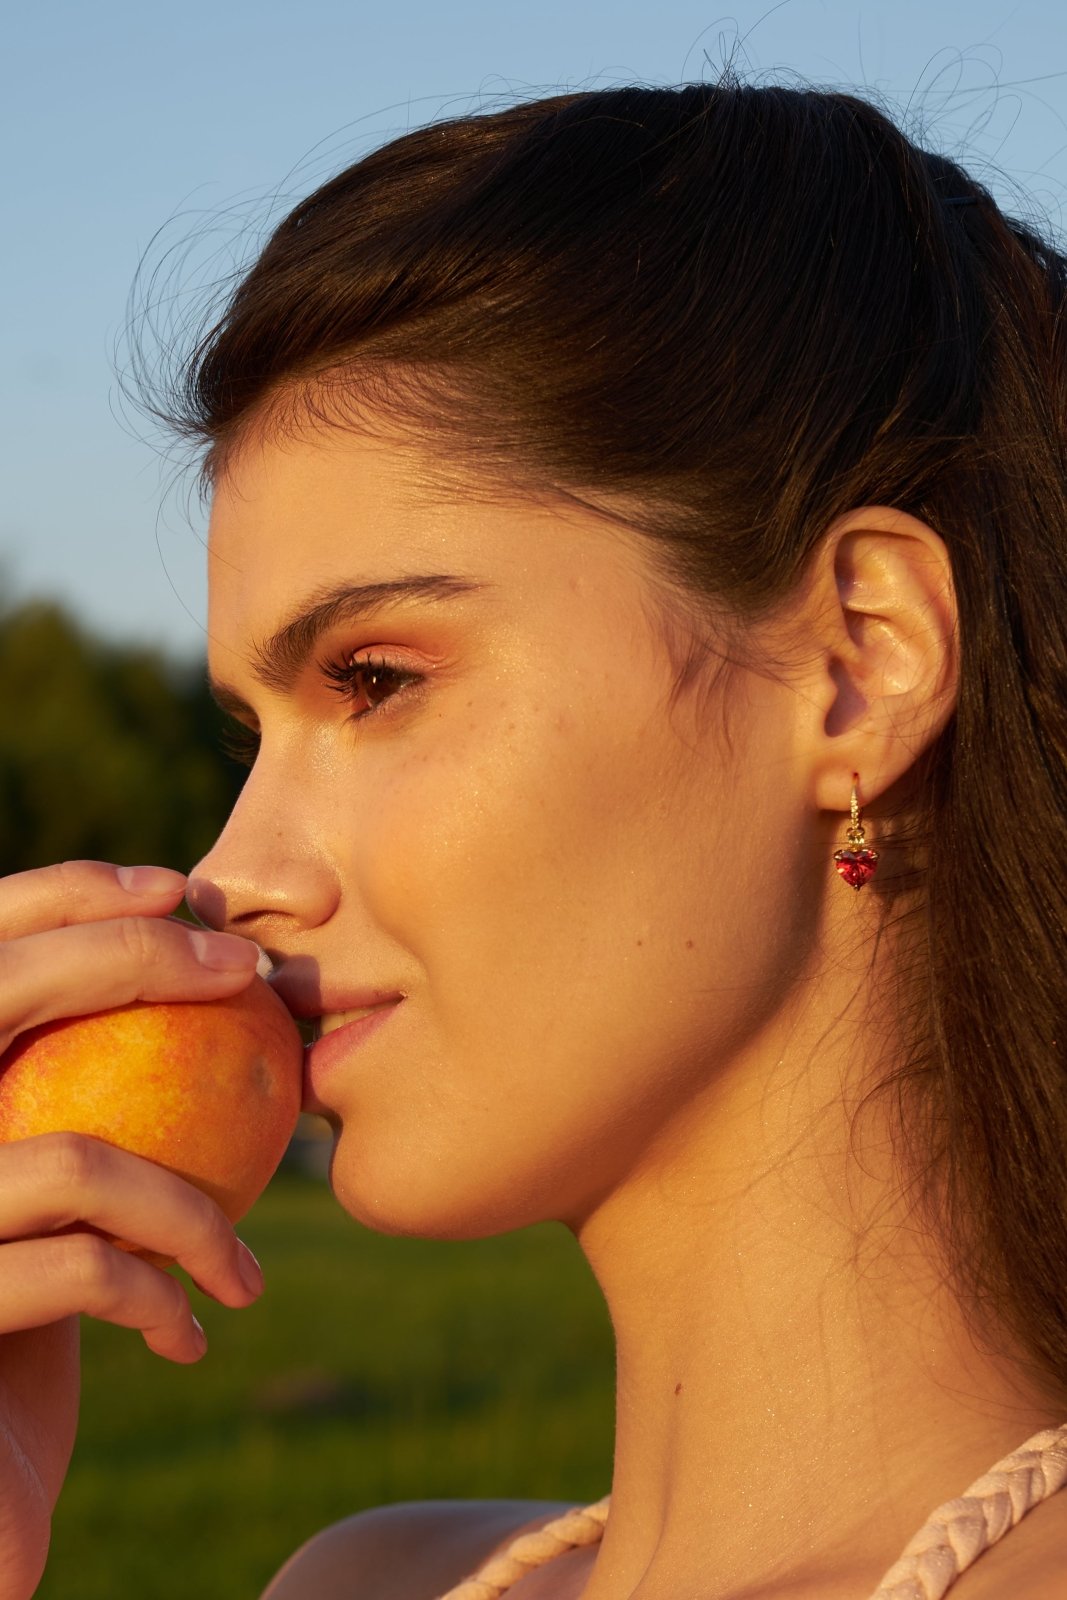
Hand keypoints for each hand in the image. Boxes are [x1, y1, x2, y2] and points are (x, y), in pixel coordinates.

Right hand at [0, 861, 266, 1599]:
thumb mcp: (30, 1195)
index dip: (64, 894)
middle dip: (141, 957)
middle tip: (247, 973)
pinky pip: (83, 1268)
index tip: (180, 889)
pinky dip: (159, 1296)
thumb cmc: (4, 1318)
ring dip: (193, 1217)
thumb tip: (200, 977)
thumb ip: (73, 1102)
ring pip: (82, 1162)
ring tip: (241, 1272)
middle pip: (5, 990)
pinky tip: (186, 1331)